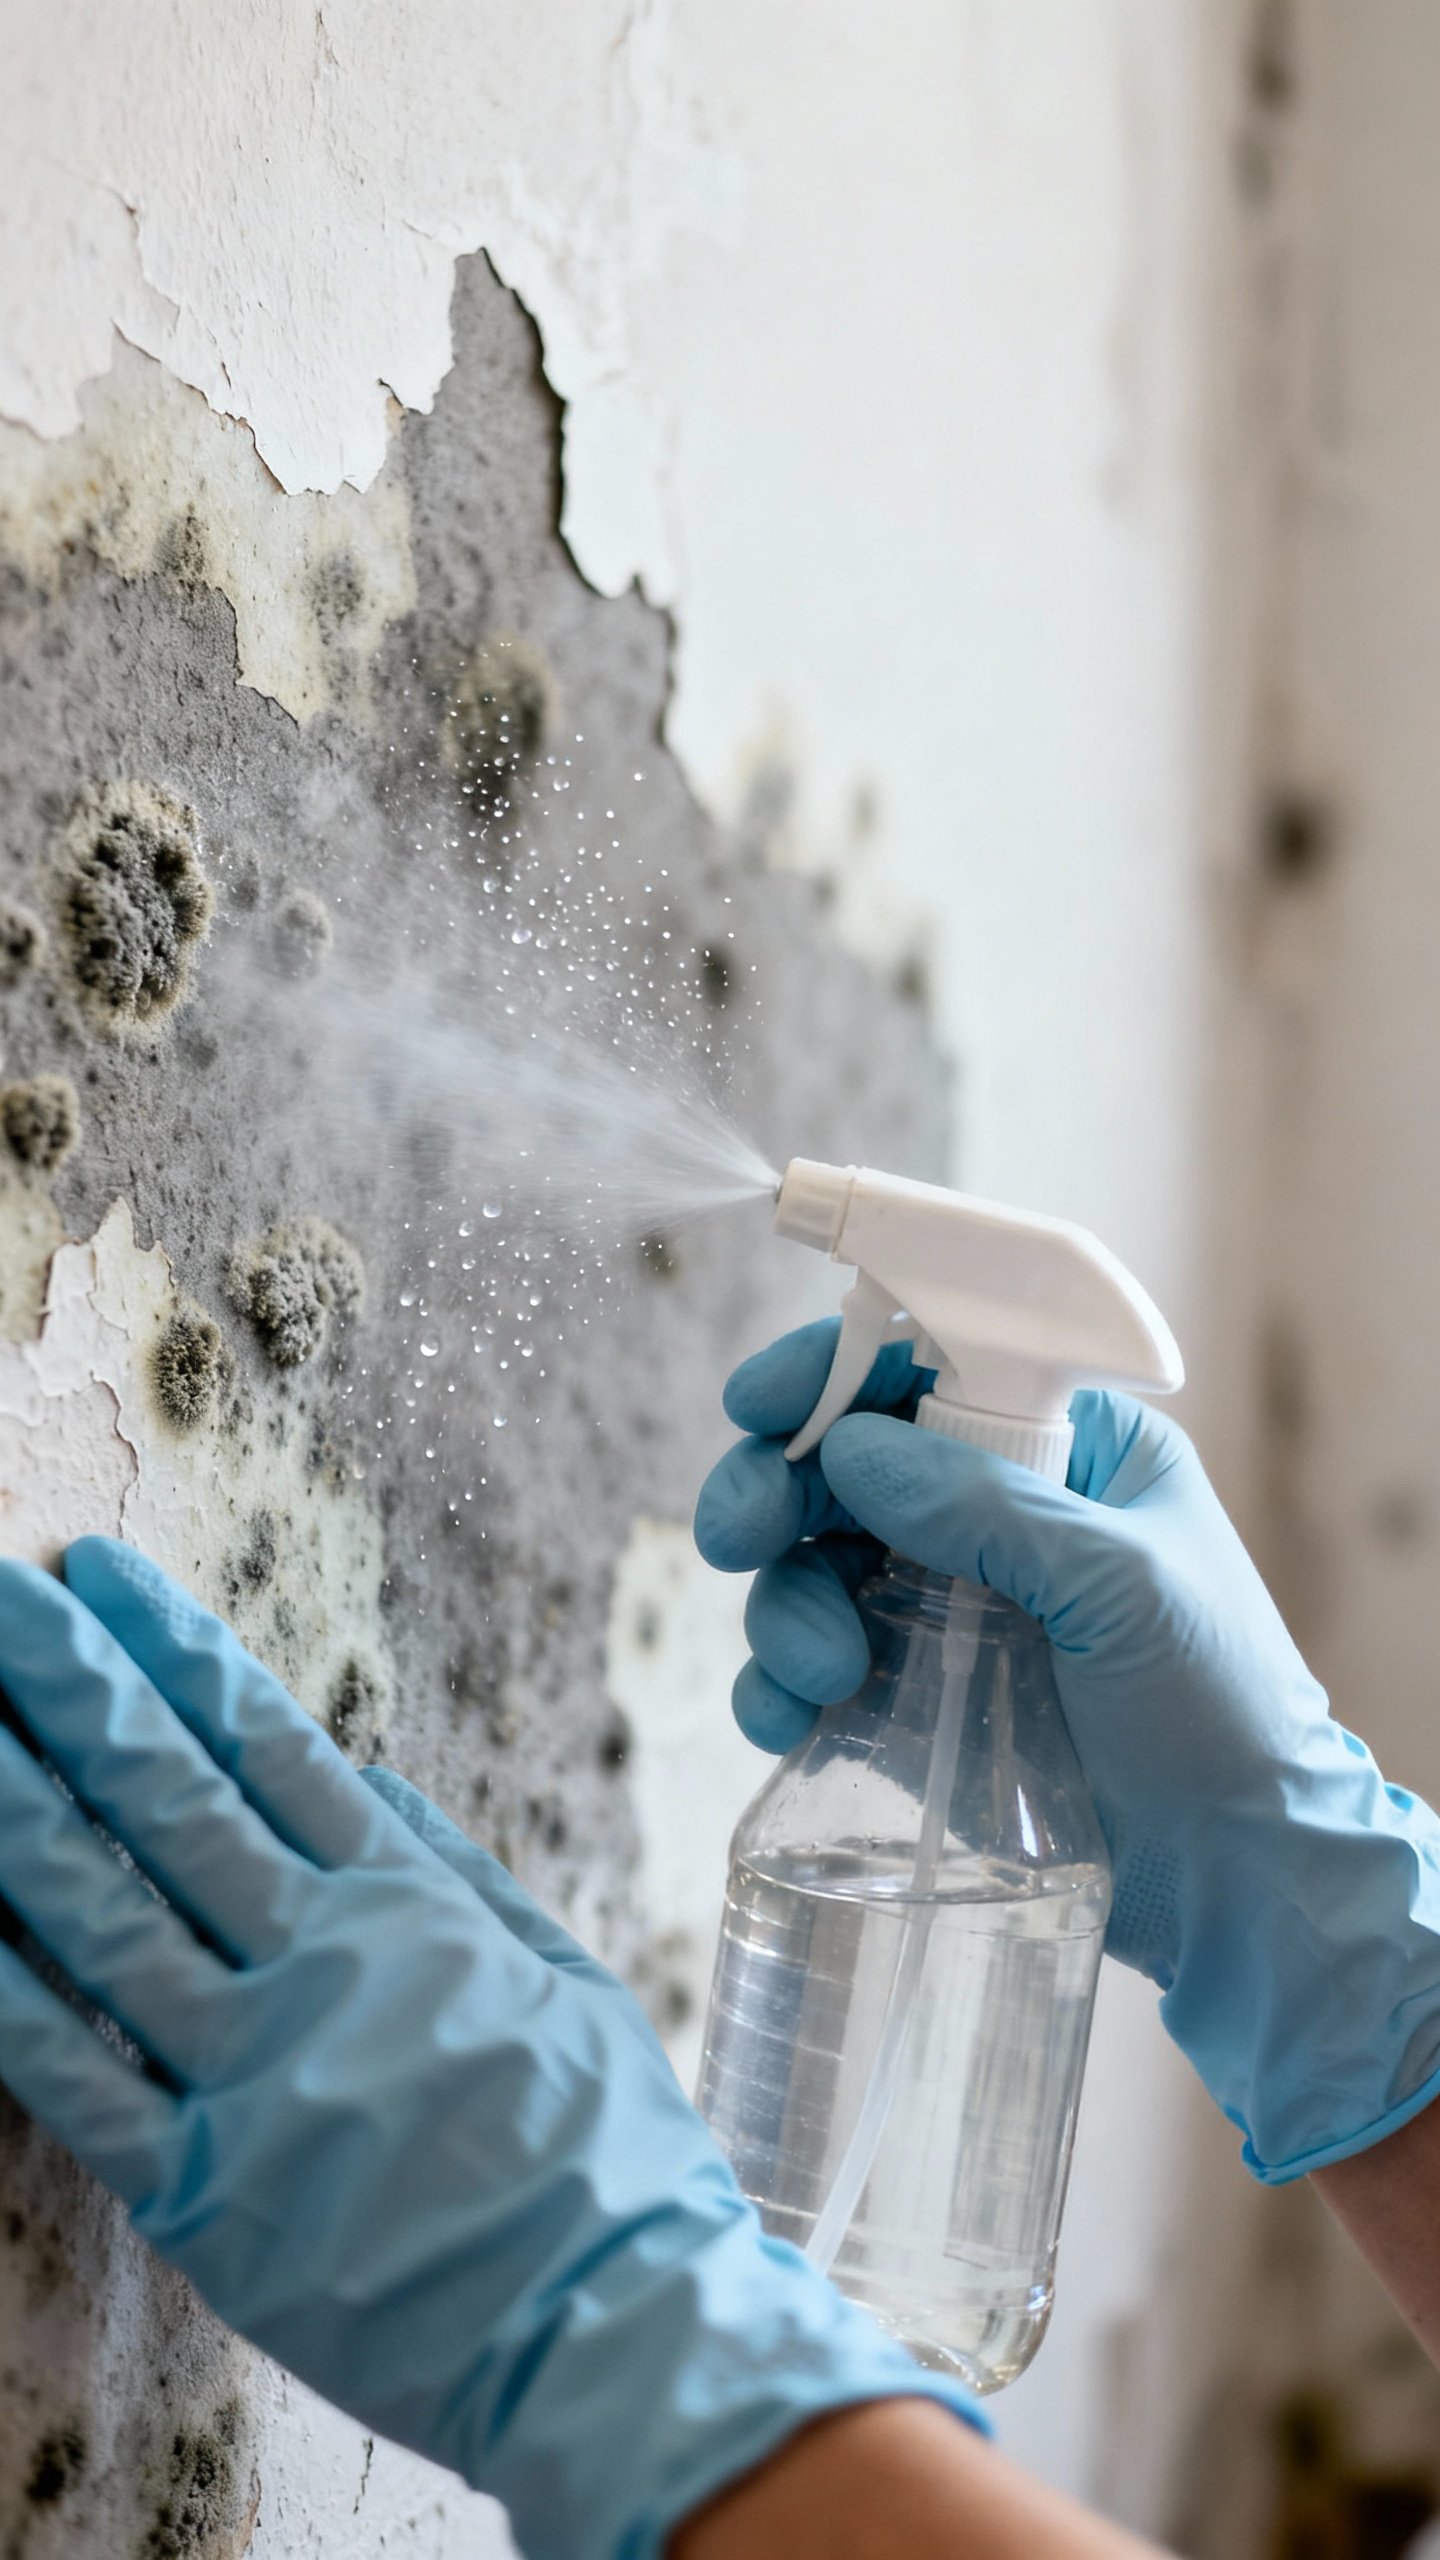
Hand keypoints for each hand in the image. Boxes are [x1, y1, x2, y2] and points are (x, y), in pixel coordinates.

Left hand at [0, 1540, 976, 2559]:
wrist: (612, 2325)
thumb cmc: (605, 2155)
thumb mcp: (565, 1976)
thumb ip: (454, 1869)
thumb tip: (367, 1771)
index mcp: (406, 1908)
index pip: (268, 1746)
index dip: (177, 1654)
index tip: (108, 1581)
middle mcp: (320, 1966)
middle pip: (169, 1800)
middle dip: (74, 1690)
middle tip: (4, 1604)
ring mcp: (256, 2075)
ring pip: (105, 1917)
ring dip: (16, 1811)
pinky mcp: (208, 2192)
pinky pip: (82, 2083)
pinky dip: (8, 2003)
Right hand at [695, 1321, 1439, 2183]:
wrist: (1239, 1880)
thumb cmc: (1221, 1714)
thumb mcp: (1120, 1587)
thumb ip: (987, 1508)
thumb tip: (852, 1450)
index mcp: (1068, 1448)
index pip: (931, 1367)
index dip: (834, 1370)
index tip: (761, 1405)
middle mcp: (996, 1511)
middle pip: (843, 1461)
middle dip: (777, 1490)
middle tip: (739, 1537)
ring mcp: (947, 1604)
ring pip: (811, 1565)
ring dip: (786, 1606)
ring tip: (823, 1675)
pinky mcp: (913, 1695)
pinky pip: (810, 1665)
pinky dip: (776, 1685)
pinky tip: (789, 1720)